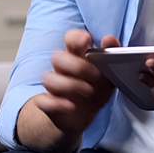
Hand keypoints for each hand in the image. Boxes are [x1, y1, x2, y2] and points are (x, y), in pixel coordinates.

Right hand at [19, 30, 119, 149]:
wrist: (85, 115)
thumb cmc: (96, 88)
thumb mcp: (109, 72)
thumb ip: (112, 53)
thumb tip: (109, 39)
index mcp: (77, 57)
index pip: (70, 39)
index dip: (75, 37)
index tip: (87, 39)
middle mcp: (63, 69)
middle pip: (58, 57)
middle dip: (76, 64)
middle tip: (96, 75)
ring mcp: (54, 86)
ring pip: (48, 78)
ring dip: (69, 84)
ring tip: (89, 91)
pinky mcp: (49, 104)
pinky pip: (42, 101)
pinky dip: (55, 103)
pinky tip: (70, 106)